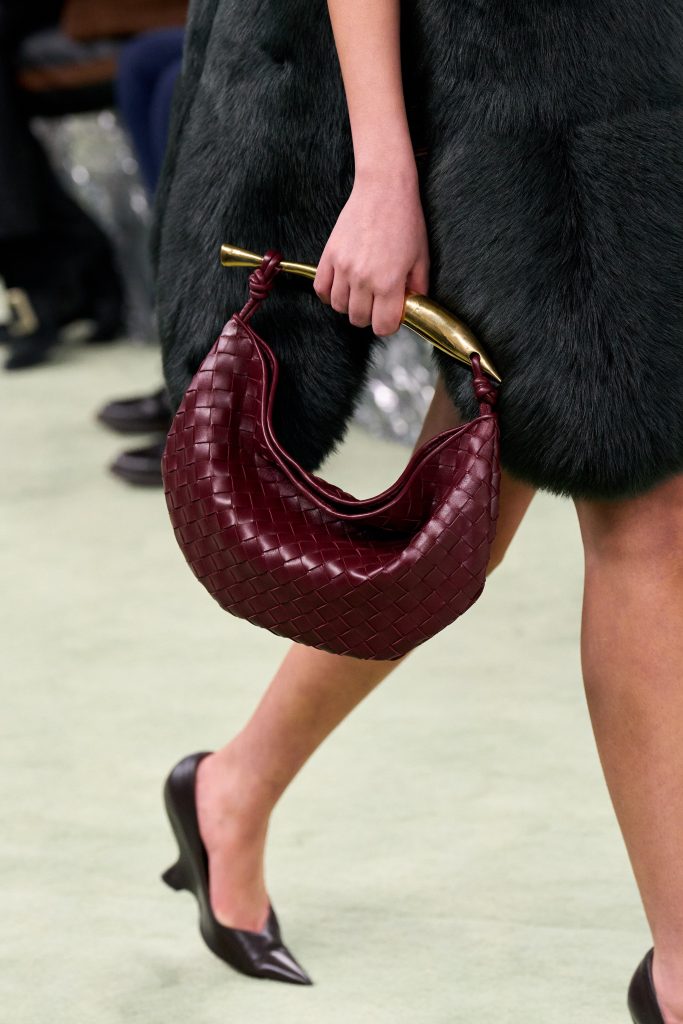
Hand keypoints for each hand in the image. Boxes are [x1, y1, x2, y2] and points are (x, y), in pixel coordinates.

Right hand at [313, 167, 429, 336]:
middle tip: (377, 303)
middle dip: (370, 316)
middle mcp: (363, 279)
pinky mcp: (329, 255)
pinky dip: (329, 293)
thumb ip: (417, 288)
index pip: (383, 327)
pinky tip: (341, 287)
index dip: (388, 325)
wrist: (383, 188)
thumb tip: (410, 309)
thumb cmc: (406, 221)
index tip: (391, 315)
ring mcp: (343, 267)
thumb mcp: (421, 258)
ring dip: (350, 305)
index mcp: (389, 282)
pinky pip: (321, 289)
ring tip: (361, 293)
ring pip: (339, 307)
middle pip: (359, 320)